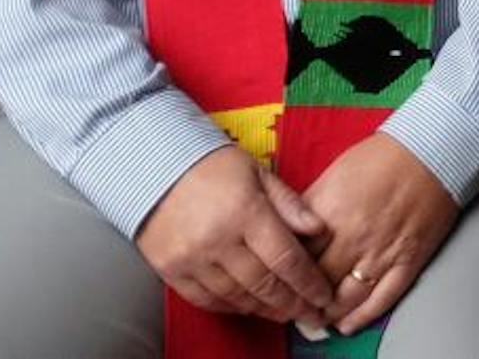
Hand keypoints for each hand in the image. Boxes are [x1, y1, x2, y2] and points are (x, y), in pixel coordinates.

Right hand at [136, 146, 334, 324]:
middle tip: (310, 313)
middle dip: (292, 303)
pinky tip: (248, 306)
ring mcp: (192, 259)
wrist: (154, 167)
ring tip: (284, 312)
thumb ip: (289, 203)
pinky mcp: (170, 270)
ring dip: (264, 308)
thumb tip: (319, 229)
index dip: (309, 283)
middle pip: (264, 284)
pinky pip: (206, 299)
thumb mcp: (258, 173)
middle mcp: (218, 240)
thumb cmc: (212, 165)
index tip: (324, 296)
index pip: (286, 259)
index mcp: (246, 212)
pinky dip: (230, 306)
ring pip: (237, 296)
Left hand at [302, 133, 461, 335]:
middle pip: (315, 282)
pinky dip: (361, 317)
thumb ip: (310, 207)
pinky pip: (381, 299)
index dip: (283, 273)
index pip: (295, 256)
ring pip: (345, 299)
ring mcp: (382, 252)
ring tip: (317, 317)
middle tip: (293, 306)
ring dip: (327, 313)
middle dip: (301, 298)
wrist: (432, 151)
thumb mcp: (333, 174)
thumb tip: (291, 234)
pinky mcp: (408, 261)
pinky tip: (347, 324)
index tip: (278, 281)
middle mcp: (353, 237)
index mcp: (329, 213)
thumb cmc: (383, 156)